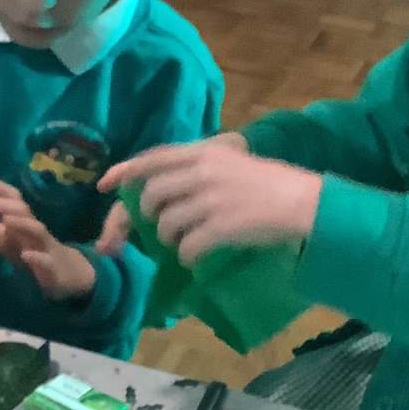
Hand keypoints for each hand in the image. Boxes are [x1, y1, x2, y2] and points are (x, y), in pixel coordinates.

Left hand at [0, 179, 96, 302]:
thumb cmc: (34, 253)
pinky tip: (26, 255)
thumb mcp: (10, 243)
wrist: (69, 274)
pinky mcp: (53, 268)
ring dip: (21, 223)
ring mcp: (46, 247)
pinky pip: (46, 261)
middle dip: (3, 205)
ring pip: (37, 231)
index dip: (2, 190)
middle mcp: (35, 230)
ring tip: (5, 220)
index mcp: (25, 222)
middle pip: (23, 211)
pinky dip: (36, 257)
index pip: (16, 200)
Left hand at [100, 135, 320, 264]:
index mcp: (203, 153)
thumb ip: (198, 167)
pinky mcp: (221, 227)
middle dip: (150, 216)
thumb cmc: (270, 182)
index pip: (153, 158)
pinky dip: (188, 256)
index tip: (105, 184)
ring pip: (166, 225)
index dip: (124, 171)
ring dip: (170, 239)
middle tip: (163, 227)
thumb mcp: (231, 161)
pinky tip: (199, 256)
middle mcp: (202, 173)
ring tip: (187, 241)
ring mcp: (210, 200)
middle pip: (152, 196)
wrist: (303, 203)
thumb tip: (162, 181)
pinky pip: (187, 247)